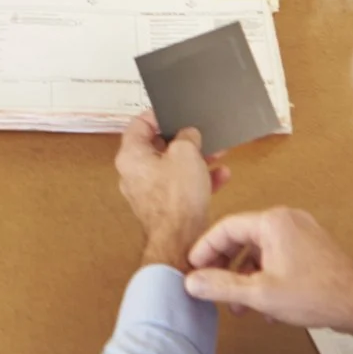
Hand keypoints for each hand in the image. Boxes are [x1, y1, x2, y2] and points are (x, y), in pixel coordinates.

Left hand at [113, 110, 230, 270]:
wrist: (182, 241)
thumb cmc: (177, 198)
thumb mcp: (186, 153)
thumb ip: (187, 136)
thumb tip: (188, 135)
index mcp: (131, 156)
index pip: (139, 124)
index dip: (159, 115)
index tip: (177, 112)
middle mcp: (134, 174)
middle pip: (158, 146)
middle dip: (185, 139)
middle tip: (201, 133)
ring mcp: (148, 192)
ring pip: (173, 167)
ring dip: (196, 159)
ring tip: (218, 152)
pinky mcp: (164, 207)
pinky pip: (181, 186)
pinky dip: (199, 179)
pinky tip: (221, 175)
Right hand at [183, 208, 352, 347]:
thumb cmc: (319, 294)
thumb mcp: (259, 294)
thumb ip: (221, 286)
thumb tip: (192, 282)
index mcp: (273, 221)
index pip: (225, 228)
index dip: (204, 250)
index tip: (193, 268)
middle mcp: (287, 220)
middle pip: (241, 238)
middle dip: (225, 267)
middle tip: (212, 286)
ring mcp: (301, 232)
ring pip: (259, 250)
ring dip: (245, 276)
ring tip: (239, 304)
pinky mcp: (310, 247)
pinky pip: (276, 256)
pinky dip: (265, 276)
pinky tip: (265, 304)